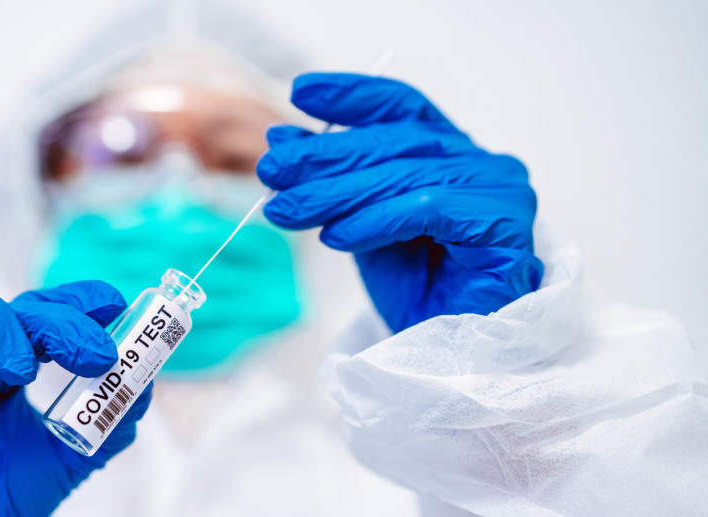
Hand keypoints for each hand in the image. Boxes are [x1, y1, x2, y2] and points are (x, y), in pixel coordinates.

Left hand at [258, 73, 542, 331]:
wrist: (448, 356)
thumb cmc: (413, 291)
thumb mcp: (357, 224)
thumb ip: (331, 182)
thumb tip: (280, 140)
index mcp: (451, 155)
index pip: (401, 108)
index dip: (352, 97)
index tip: (300, 93)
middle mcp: (482, 163)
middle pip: (394, 143)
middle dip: (325, 156)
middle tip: (272, 170)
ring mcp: (499, 189)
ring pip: (405, 176)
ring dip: (337, 194)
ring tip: (287, 210)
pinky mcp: (504, 223)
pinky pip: (427, 209)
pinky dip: (375, 221)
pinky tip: (335, 237)